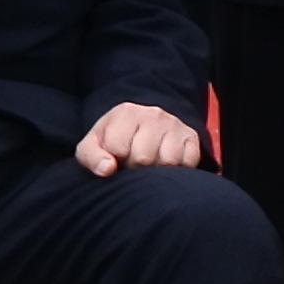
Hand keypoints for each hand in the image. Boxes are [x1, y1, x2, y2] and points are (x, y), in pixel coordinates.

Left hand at [75, 101, 207, 175]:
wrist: (141, 127)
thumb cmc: (114, 141)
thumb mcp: (93, 145)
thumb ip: (92, 157)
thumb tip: (107, 169)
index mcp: (126, 113)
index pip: (118, 149)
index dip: (114, 161)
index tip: (115, 157)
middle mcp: (153, 115)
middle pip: (144, 158)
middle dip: (135, 167)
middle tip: (132, 162)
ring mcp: (174, 125)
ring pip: (168, 162)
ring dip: (157, 171)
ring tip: (149, 163)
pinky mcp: (191, 137)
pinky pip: (188, 164)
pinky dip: (177, 170)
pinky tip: (166, 164)